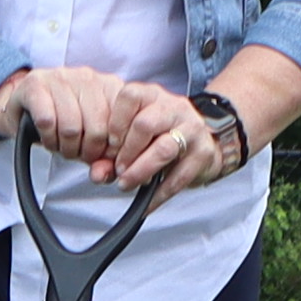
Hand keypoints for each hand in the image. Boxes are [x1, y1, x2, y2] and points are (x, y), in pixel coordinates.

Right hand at [0, 65, 155, 169]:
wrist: (23, 106)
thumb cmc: (62, 122)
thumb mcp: (90, 141)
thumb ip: (104, 161)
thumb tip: (102, 175)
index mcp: (109, 86)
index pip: (121, 123)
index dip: (111, 149)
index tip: (101, 157)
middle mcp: (88, 77)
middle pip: (96, 128)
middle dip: (86, 152)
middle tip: (77, 153)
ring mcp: (61, 77)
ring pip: (71, 127)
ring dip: (65, 147)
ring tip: (61, 146)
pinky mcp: (35, 84)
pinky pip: (47, 121)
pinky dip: (47, 138)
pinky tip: (48, 138)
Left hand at [101, 92, 249, 197]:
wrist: (203, 143)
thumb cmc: (159, 138)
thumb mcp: (132, 138)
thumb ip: (109, 155)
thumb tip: (97, 175)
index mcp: (152, 95)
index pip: (130, 96)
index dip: (115, 124)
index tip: (109, 146)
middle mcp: (174, 107)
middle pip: (145, 124)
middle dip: (126, 153)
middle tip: (118, 170)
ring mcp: (192, 128)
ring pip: (163, 149)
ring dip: (140, 171)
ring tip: (127, 183)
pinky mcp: (203, 153)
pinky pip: (179, 177)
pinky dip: (159, 194)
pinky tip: (147, 204)